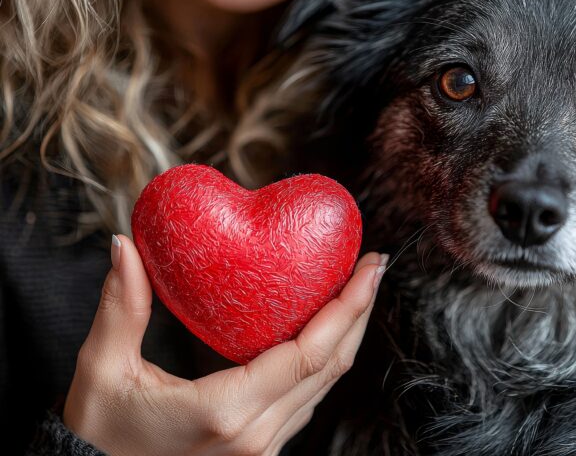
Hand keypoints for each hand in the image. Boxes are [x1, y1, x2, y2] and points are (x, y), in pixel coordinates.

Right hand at [63, 234, 386, 455]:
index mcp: (226, 411)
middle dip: (359, 311)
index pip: (309, 355)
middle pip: (331, 367)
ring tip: (358, 289)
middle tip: (373, 265)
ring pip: (325, 385)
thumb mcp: (102, 371)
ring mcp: (263, 448)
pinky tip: (325, 330)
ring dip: (347, 334)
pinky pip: (308, 399)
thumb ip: (120, 306)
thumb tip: (126, 246)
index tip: (368, 268)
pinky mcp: (261, 449)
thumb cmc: (96, 438)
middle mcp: (256, 435)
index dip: (347, 308)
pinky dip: (325, 360)